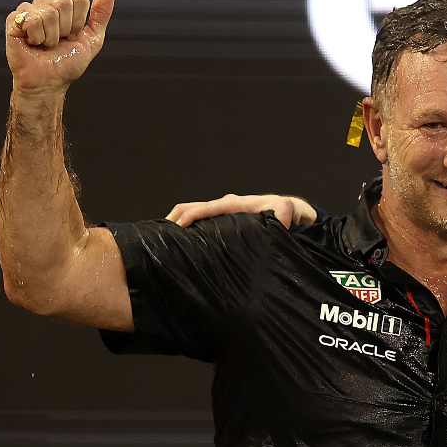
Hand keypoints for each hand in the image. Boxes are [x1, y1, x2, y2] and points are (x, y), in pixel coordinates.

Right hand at [5, 0, 116, 95]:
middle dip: (66, 28)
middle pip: (63, 1)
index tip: (73, 35)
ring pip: (48, 12)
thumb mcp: (94, 37)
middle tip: (58, 41)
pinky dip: (36, 37)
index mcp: (65, 5)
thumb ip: (102, 12)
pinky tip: (32, 43)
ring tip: (45, 44)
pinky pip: (31, 20)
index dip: (79, 21)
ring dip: (51, 36)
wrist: (49, 82)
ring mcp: (28, 10)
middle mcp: (46, 3)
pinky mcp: (13, 20)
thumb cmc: (69, 61)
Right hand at [165, 193, 317, 229]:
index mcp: (236, 204)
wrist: (290, 211)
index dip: (190, 216)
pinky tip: (179, 241)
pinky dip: (187, 225)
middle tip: (156, 235)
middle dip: (174, 218)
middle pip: (193, 208)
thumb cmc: (286, 212)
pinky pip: (202, 220)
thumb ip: (284, 214)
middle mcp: (226, 205)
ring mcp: (224, 212)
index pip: (207, 208)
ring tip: (162, 240)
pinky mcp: (224, 219)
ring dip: (178, 222)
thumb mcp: (286, 212)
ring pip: (194, 213)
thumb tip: (281, 218)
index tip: (175, 227)